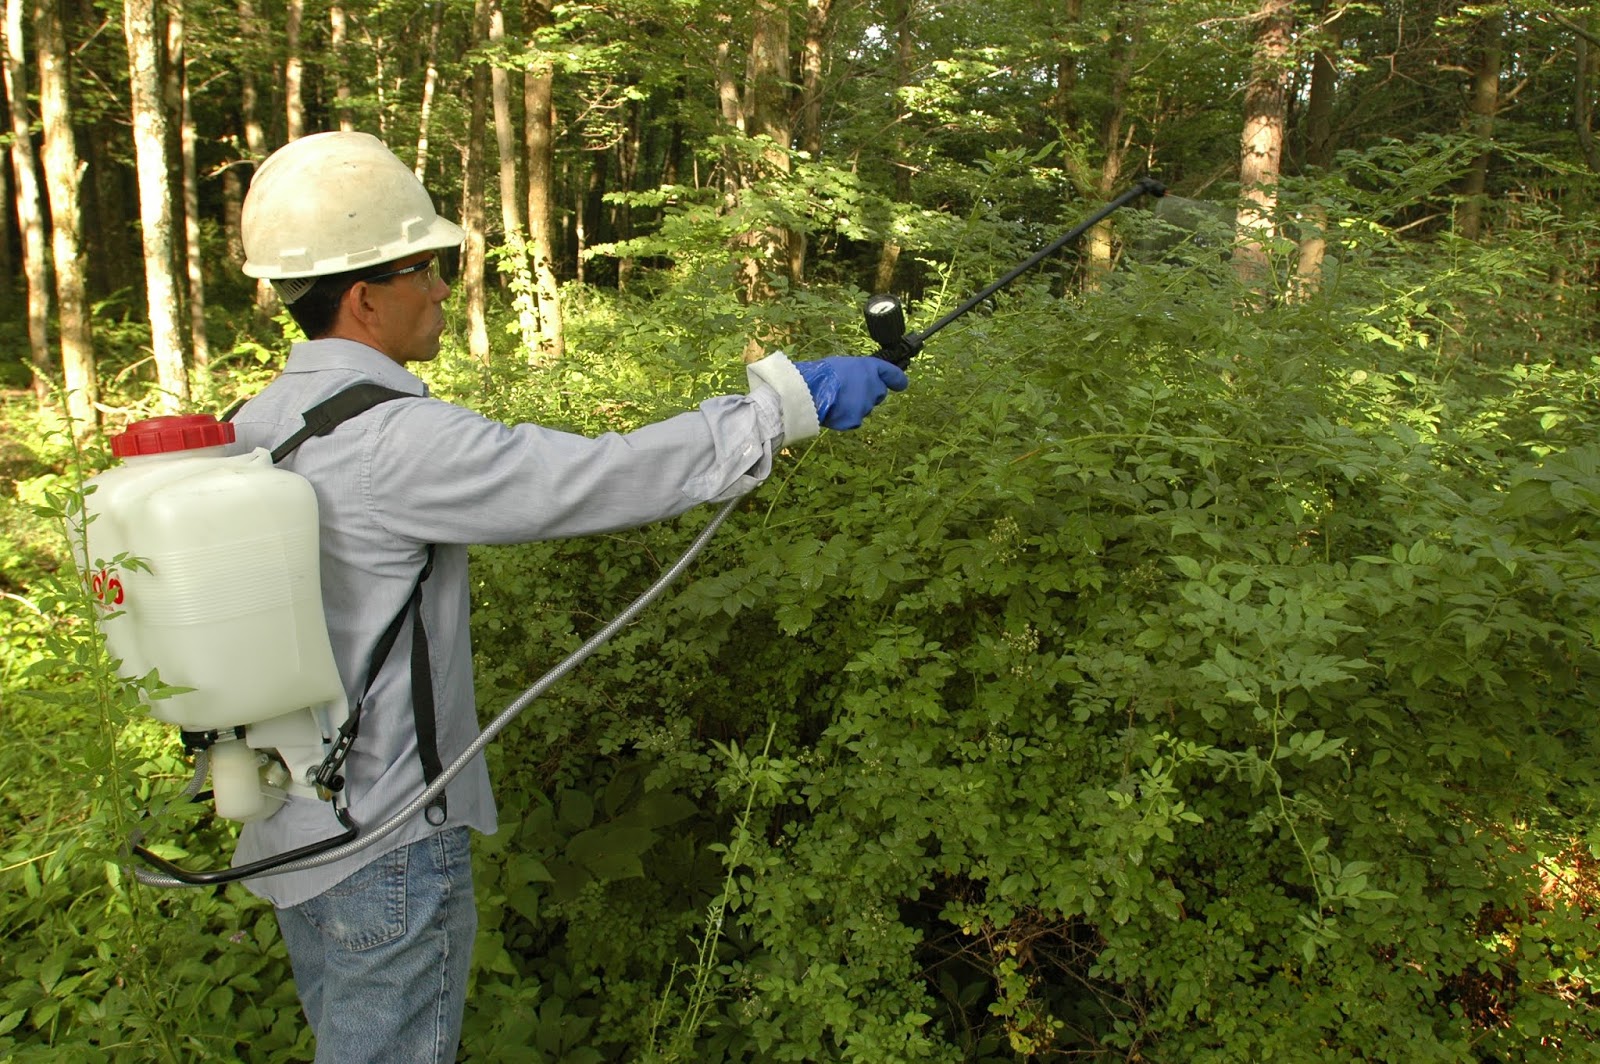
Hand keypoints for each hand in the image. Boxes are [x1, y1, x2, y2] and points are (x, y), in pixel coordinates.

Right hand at [793, 357, 908, 430]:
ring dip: (854, 406)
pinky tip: (833, 410)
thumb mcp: (842, 365)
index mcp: (870, 367)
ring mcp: (866, 405)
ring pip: (864, 408)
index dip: (898, 379)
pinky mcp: (856, 420)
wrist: (809, 390)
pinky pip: (854, 420)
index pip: (891, 373)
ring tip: (835, 400)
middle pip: (878, 394)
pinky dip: (845, 418)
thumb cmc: (821, 373)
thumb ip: (857, 374)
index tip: (902, 384)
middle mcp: (873, 386)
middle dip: (868, 394)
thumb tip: (858, 382)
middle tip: (848, 392)